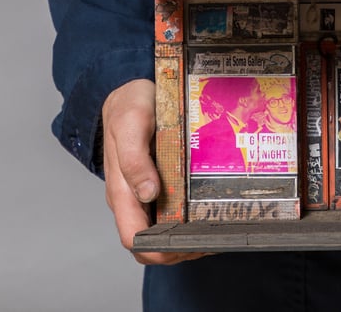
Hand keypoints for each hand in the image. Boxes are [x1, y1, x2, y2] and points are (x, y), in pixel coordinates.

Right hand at [101, 79, 204, 264]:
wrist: (127, 90)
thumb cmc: (128, 106)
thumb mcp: (131, 124)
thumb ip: (134, 159)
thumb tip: (148, 192)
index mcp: (121, 191)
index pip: (134, 239)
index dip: (160, 251)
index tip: (191, 246)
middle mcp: (133, 197)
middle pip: (152, 242)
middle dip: (181, 248)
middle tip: (215, 238)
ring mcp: (144, 191)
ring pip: (163, 228)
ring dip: (187, 235)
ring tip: (219, 227)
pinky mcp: (157, 180)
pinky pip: (171, 208)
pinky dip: (189, 216)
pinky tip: (211, 208)